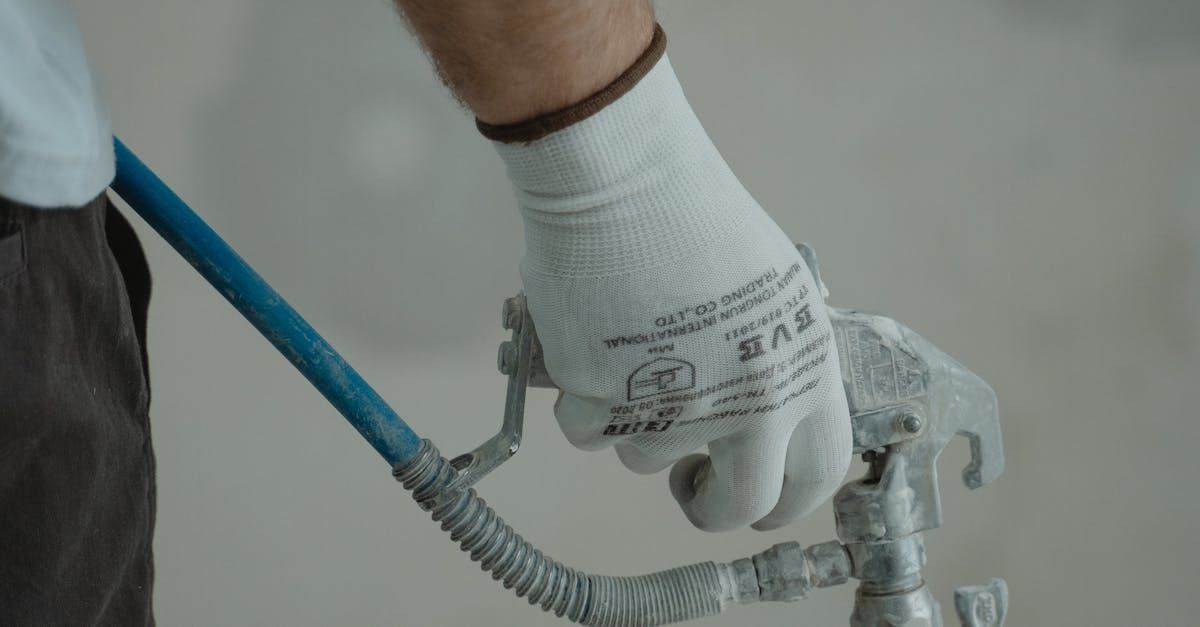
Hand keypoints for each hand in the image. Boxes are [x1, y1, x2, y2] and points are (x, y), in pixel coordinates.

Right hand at [498, 57, 851, 531]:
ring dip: (635, 421)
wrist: (623, 183)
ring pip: (647, 458)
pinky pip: (587, 432)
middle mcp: (749, 403)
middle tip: (690, 484)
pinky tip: (593, 344)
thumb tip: (765, 418)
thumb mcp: (775, 289)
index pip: (818, 474)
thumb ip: (777, 361)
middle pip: (738, 506)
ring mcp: (676, 407)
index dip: (787, 499)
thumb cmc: (694, 216)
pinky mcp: (604, 401)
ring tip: (633, 351)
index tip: (760, 499)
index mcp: (802, 370)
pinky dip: (582, 399)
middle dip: (709, 506)